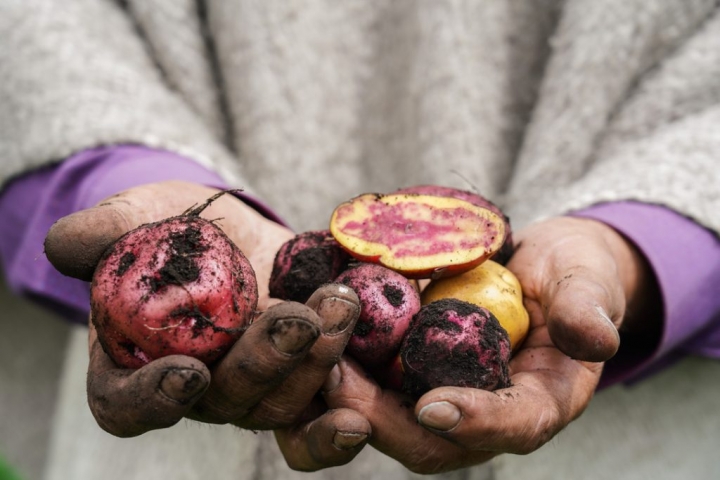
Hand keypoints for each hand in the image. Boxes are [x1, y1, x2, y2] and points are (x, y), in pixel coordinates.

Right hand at [44, 181, 369, 463]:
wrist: (239, 231)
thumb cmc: (180, 227)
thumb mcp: (144, 214)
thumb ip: (108, 229)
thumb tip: (65, 245)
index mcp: (137, 361)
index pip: (126, 404)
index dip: (151, 399)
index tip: (187, 373)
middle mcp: (196, 388)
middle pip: (223, 403)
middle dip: (263, 363)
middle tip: (296, 319)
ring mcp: (251, 391)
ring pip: (277, 405)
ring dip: (313, 363)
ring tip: (339, 305)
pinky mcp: (297, 384)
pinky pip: (311, 428)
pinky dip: (331, 434)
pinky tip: (355, 417)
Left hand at [285, 216, 658, 473]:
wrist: (539, 267)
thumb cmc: (570, 275)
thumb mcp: (587, 282)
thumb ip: (587, 309)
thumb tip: (596, 340)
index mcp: (537, 402)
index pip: (512, 427)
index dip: (475, 424)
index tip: (435, 407)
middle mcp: (482, 411)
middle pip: (430, 440)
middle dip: (382, 420)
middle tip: (340, 383)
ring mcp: (441, 393)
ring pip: (388, 418)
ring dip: (346, 397)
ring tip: (312, 359)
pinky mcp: (410, 372)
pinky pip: (371, 383)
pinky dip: (341, 366)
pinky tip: (314, 334)